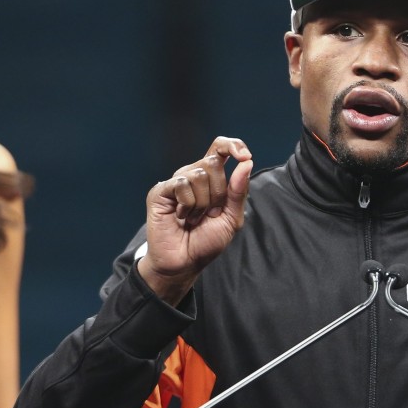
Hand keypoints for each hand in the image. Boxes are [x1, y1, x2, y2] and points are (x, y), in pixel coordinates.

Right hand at [137, 136, 252, 302]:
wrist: (185, 262)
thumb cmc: (206, 241)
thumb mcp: (231, 218)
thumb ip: (239, 191)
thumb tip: (246, 162)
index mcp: (211, 178)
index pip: (220, 147)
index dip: (233, 145)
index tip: (245, 156)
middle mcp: (192, 175)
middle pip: (213, 162)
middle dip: (219, 192)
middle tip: (210, 213)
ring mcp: (175, 182)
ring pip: (198, 174)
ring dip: (202, 203)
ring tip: (193, 218)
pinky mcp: (160, 191)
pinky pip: (182, 184)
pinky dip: (187, 205)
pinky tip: (180, 216)